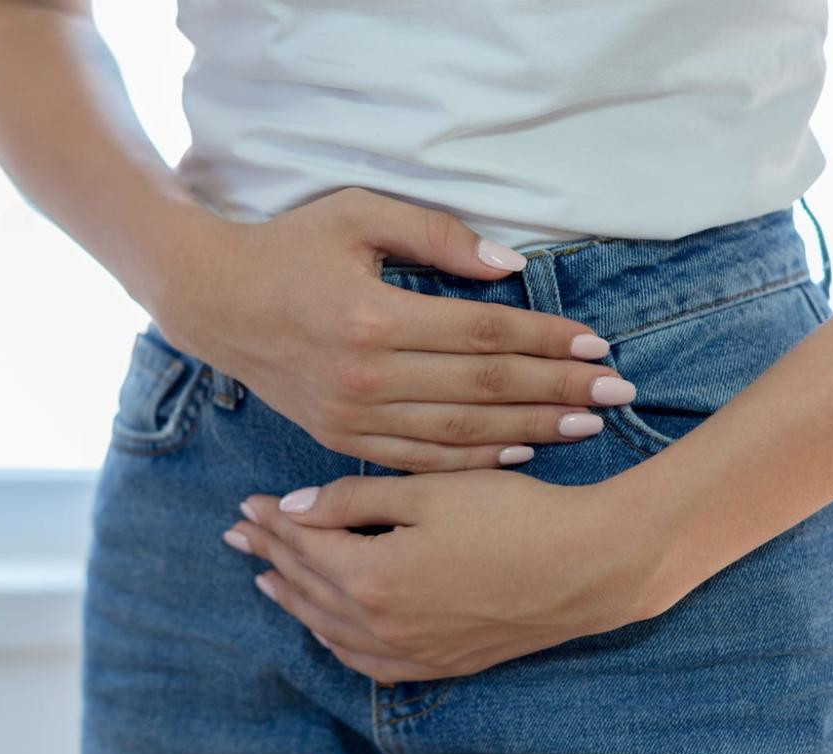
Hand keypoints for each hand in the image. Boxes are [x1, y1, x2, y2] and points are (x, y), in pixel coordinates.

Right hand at [152, 187, 634, 472]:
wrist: (214, 302)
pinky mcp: (338, 437)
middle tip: (618, 393)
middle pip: (484, 387)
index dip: (548, 338)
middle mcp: (365, 376)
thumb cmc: (288, 248)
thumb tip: (508, 266)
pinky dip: (471, 461)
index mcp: (373, 316)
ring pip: (459, 432)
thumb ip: (434, 236)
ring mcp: (350, 415)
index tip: (599, 345)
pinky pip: (418, 459)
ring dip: (529, 430)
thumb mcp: (355, 215)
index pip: (484, 332)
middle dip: (559, 390)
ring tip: (585, 426)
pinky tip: (517, 454)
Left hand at [222, 470, 672, 682]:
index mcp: (371, 578)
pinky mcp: (442, 664)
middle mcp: (382, 625)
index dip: (272, 522)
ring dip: (294, 601)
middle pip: (308, 587)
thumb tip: (294, 507)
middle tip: (238, 535)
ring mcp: (412, 652)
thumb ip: (353, 501)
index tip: (247, 503)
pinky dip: (335, 641)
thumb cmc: (512, 515)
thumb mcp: (428, 491)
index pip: (303, 546)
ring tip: (266, 579)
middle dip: (270, 556)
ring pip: (329, 629)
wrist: (589, 566)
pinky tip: (327, 628)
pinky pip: (367, 662)